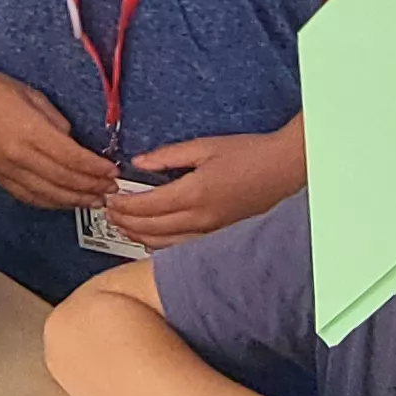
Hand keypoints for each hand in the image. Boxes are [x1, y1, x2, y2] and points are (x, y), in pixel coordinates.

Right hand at [0, 58, 117, 211]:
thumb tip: (75, 144)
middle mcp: (18, 155)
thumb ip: (57, 122)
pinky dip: (51, 203)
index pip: (72, 158)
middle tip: (111, 188)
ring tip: (95, 200)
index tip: (113, 170)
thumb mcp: (33, 96)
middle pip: (64, 180)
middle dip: (92, 186)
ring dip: (75, 200)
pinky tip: (66, 202)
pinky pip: (29, 197)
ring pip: (48, 195)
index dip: (96, 168)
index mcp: (30, 131)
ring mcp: (6, 170)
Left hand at [112, 125, 304, 244]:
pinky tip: (153, 238)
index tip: (110, 199)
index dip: (123, 205)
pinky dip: (161, 245)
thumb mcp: (205, 146)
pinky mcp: (219, 238)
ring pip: (164, 244)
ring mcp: (211, 232)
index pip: (146, 207)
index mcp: (193, 193)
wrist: (285, 170)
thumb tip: (139, 162)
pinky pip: (182, 248)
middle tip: (109, 214)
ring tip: (124, 226)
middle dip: (124, 222)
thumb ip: (168, 156)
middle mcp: (200, 218)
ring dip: (139, 236)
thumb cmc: (249, 154)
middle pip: (149, 229)